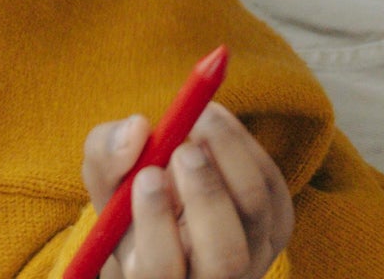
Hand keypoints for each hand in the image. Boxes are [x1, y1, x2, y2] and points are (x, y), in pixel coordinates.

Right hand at [82, 102, 294, 278]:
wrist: (174, 220)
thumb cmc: (132, 205)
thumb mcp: (108, 186)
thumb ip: (107, 156)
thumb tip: (137, 129)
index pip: (161, 273)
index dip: (157, 224)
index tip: (148, 174)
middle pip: (224, 258)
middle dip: (205, 196)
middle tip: (183, 149)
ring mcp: (252, 259)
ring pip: (255, 212)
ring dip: (229, 156)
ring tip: (200, 119)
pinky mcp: (277, 227)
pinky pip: (272, 185)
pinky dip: (246, 147)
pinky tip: (217, 125)